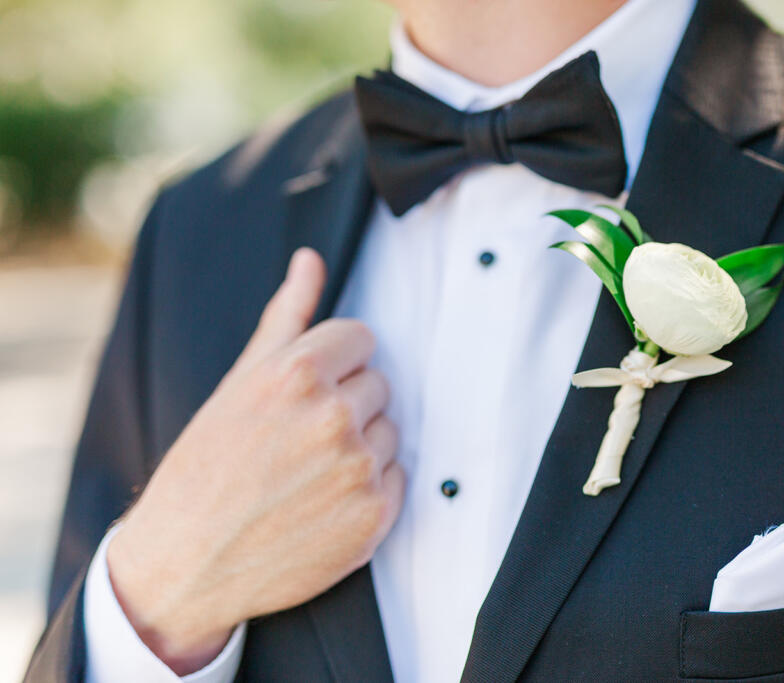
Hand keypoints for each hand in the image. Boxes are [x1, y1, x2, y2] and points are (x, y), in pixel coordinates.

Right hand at [106, 248, 404, 673]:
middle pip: (379, 384)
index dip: (334, 364)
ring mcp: (357, 469)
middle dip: (346, 404)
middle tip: (298, 439)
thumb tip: (310, 260)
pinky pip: (397, 479)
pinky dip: (370, 490)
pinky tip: (325, 503)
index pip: (361, 339)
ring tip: (308, 473)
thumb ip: (286, 316)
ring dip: (361, 447)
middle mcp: (334, 417)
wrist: (185, 564)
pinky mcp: (374, 518)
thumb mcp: (239, 381)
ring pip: (390, 432)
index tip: (306, 392)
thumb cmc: (206, 466)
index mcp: (299, 373)